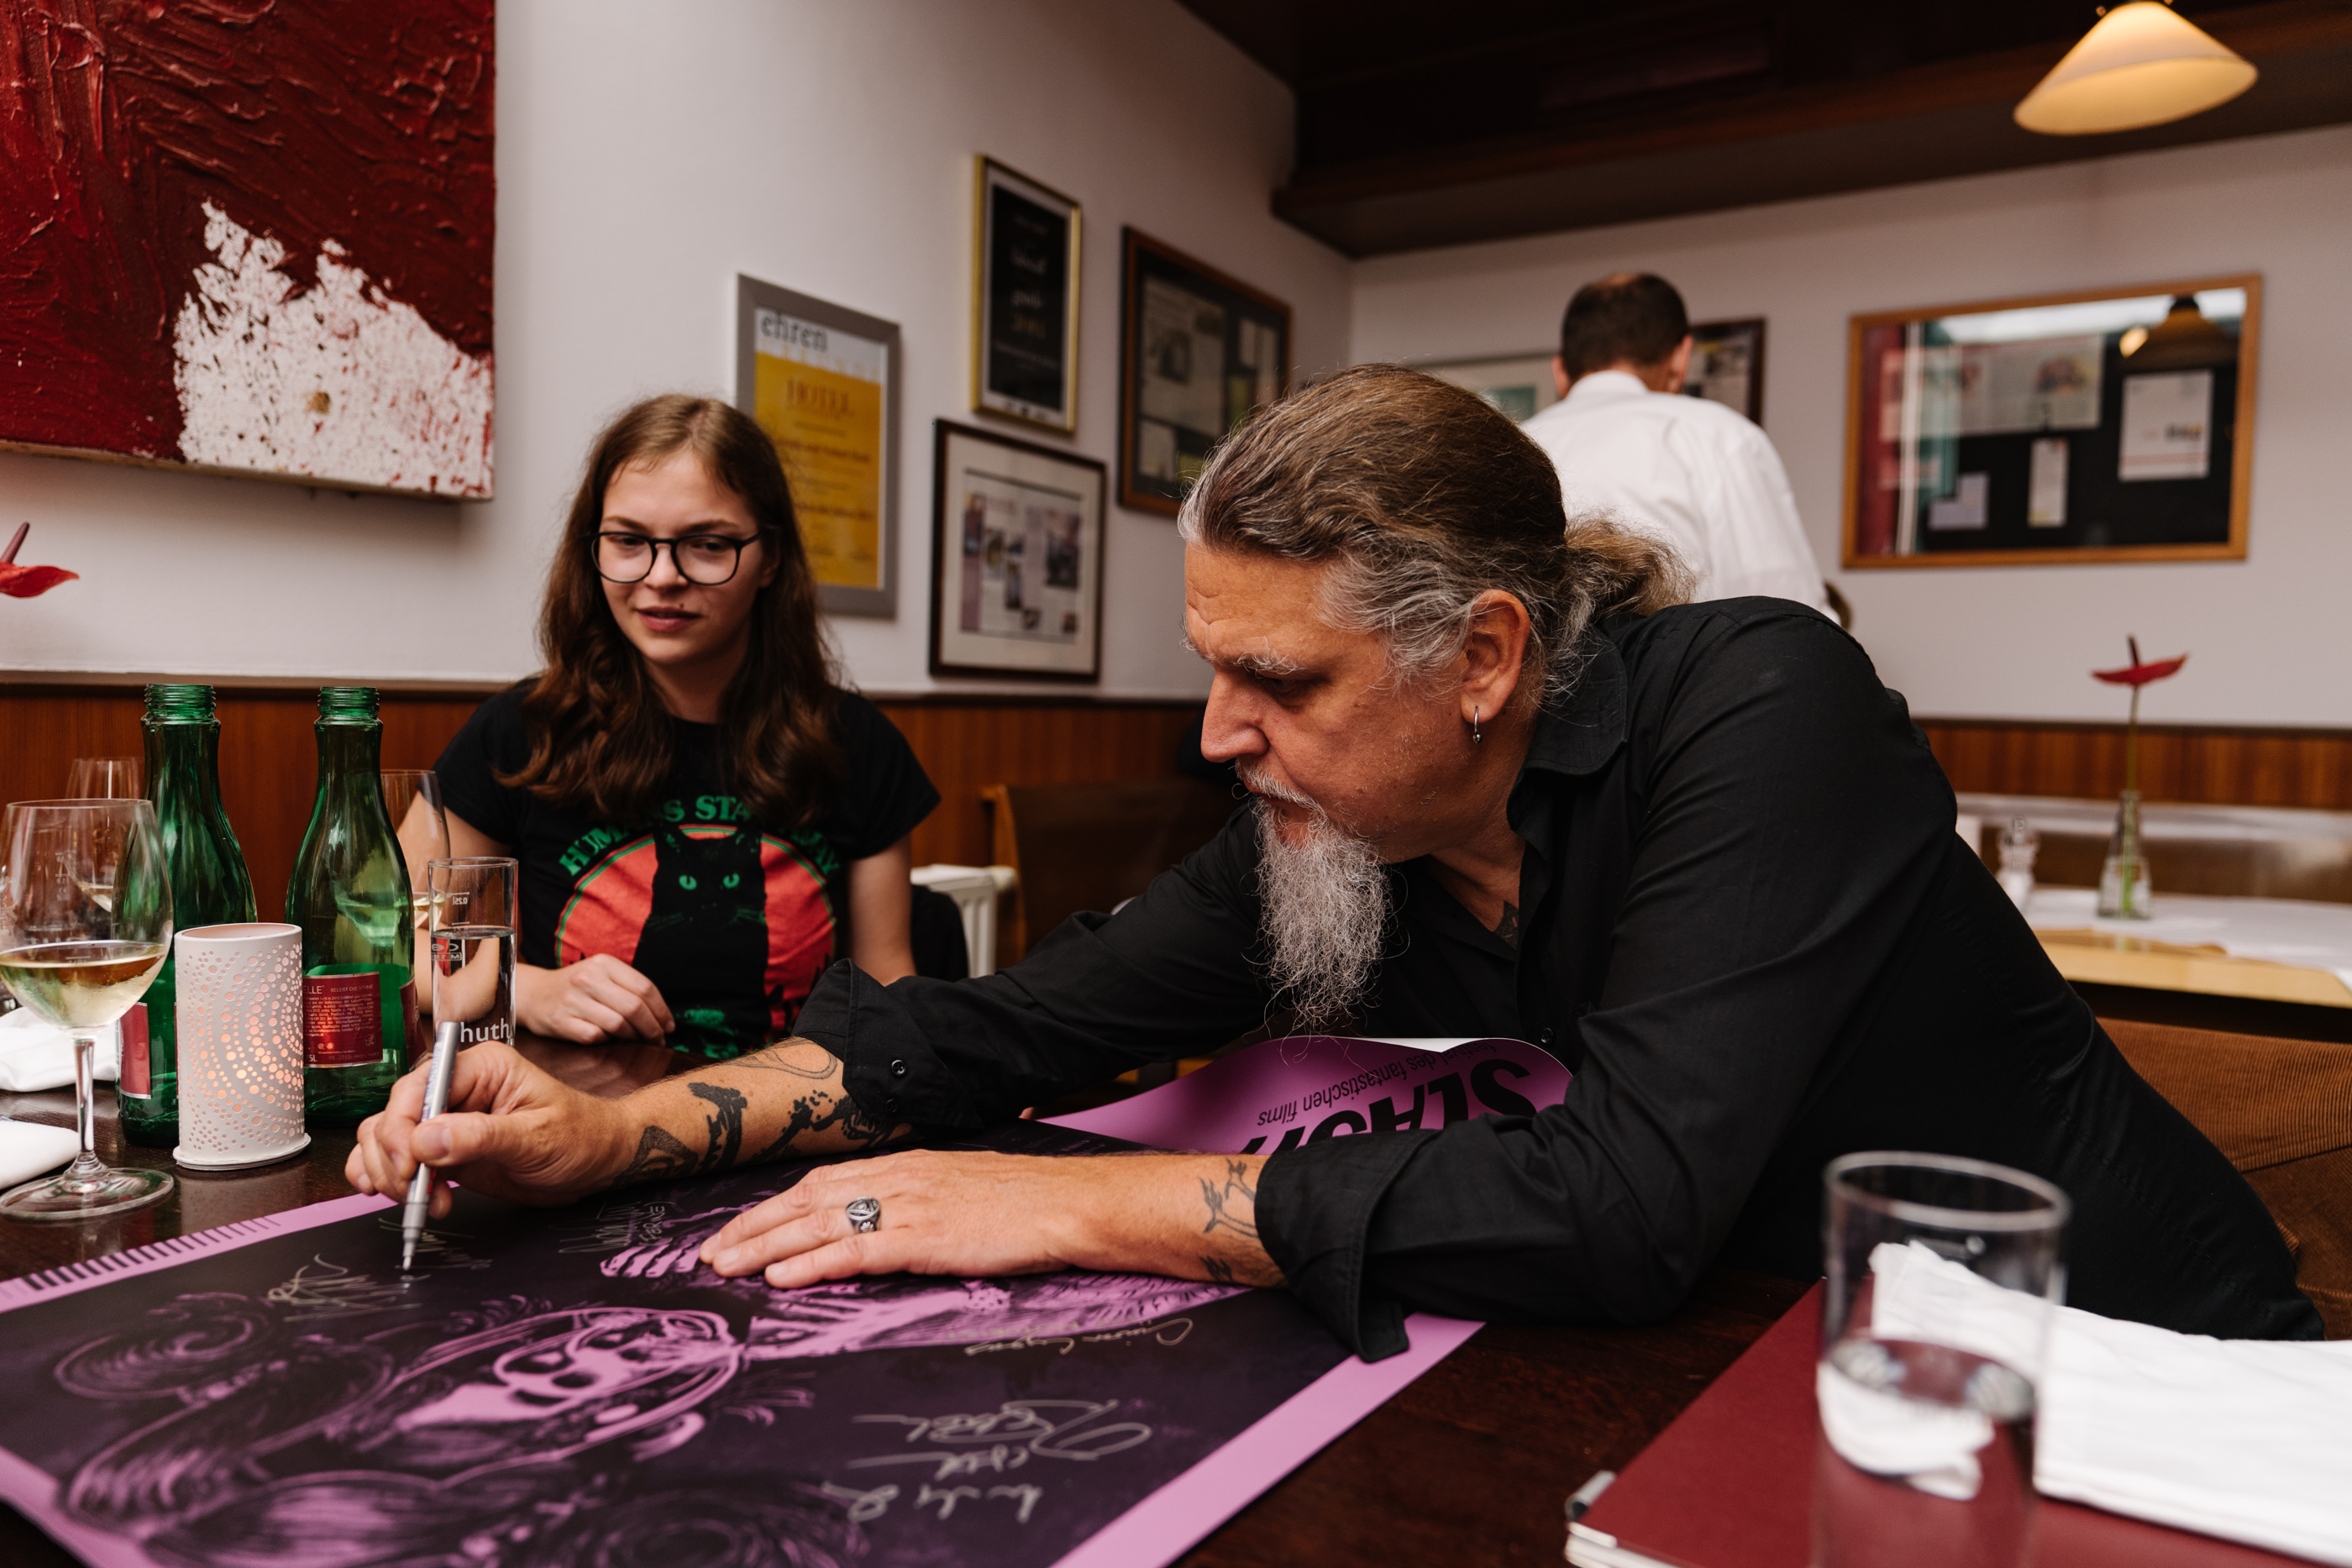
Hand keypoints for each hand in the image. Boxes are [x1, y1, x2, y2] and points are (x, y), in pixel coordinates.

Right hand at [346, 1042, 626, 1214]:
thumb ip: (481, 1137)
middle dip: (395, 1159)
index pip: (417, 1088)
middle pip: (393, 1115)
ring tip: (425, 1202)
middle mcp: (456, 1088)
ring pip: (385, 1138)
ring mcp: (446, 1119)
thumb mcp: (537, 1137)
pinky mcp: (443, 1149)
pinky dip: (385, 1177)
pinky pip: (397, 1158)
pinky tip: (395, 1195)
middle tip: (419, 1193)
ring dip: (391, 1174)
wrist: (597, 1161)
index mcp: (480, 1067)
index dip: (402, 1130)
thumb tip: (426, 1140)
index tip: (411, 1166)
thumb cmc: (580, 1136)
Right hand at [515, 954, 674, 1043]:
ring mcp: (573, 1000)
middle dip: (653, 1028)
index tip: (669, 1026)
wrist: (533, 994)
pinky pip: (596, 1037)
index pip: (645, 988)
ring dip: (634, 1037)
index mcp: (604, 963)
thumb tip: (662, 1018)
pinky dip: (608, 1041)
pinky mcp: (561, 1021)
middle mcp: (588, 979)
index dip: (662, 1010)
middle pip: (634, 1008)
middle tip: (659, 1040)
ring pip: (618, 1024)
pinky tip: (611, 1041)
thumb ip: (629, 988)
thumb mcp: (601, 974)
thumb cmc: (576, 988)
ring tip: (639, 1042)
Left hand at [695, 1149, 1283, 1290]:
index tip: (740, 1227)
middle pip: (807, 1198)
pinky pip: (854, 1249)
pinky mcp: (924, 1237)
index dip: (776, 1205)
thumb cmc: (1029, 1202)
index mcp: (908, 1164)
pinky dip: (811, 1263)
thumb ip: (923, 1200)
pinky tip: (781, 1278)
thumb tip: (888, 1223)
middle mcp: (899, 1177)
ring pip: (818, 1222)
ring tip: (724, 1268)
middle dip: (753, 1226)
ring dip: (764, 1247)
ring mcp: (910, 1205)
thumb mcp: (964, 1189)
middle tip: (708, 1254)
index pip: (824, 1180)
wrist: (1074, 1202)